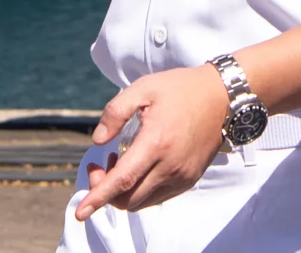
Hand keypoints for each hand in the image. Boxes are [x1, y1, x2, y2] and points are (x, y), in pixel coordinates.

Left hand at [75, 65, 228, 219]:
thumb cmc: (179, 89)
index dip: (98, 197)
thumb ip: (115, 112)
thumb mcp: (143, 88)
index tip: (80, 212)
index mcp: (156, 142)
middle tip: (99, 166)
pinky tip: (139, 167)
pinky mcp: (190, 179)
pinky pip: (158, 197)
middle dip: (105, 191)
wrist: (220, 96)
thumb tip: (97, 140)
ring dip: (123, 191)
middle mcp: (170, 166)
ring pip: (142, 201)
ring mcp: (182, 176)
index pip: (122, 180)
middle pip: (129, 197)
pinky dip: (141, 190)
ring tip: (120, 162)